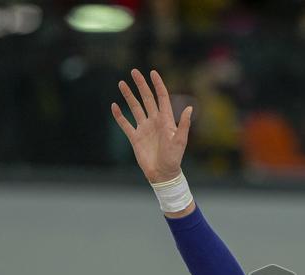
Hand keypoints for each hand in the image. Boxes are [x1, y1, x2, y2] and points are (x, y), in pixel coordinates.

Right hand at [112, 69, 192, 183]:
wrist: (163, 174)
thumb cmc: (174, 158)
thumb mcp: (180, 141)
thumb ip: (184, 124)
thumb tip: (190, 108)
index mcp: (166, 120)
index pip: (161, 98)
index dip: (158, 85)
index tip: (153, 72)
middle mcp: (154, 121)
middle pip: (147, 99)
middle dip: (141, 85)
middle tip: (134, 71)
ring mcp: (144, 128)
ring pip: (135, 108)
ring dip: (128, 96)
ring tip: (121, 83)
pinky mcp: (135, 138)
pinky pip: (125, 124)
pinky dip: (119, 115)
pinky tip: (114, 106)